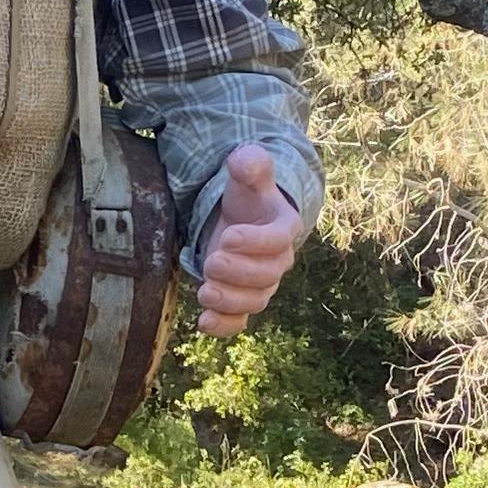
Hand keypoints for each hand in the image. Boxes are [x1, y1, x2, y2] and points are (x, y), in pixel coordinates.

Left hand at [194, 143, 306, 337]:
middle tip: (211, 262)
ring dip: (230, 301)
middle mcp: (277, 261)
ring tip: (204, 291)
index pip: (278, 240)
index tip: (228, 237)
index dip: (256, 242)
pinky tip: (203, 323)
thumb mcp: (248, 174)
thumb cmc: (246, 196)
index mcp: (284, 228)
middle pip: (266, 276)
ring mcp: (260, 285)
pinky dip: (223, 326)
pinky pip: (239, 321)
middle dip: (239, 273)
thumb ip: (250, 164)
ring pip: (254, 302)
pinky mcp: (241, 301)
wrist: (241, 220)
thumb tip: (245, 161)